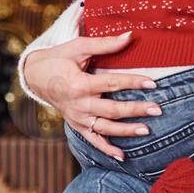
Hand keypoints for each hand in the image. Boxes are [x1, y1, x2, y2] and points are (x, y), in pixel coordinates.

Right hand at [22, 33, 160, 160]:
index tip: (153, 83)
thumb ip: (105, 44)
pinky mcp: (76, 125)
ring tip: (147, 130)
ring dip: (126, 131)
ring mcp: (77, 118)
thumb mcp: (79, 47)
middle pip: (112, 109)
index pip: (111, 84)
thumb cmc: (59, 58)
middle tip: (157, 109)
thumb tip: (130, 36)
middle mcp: (78, 104)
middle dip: (136, 110)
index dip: (133, 82)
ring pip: (105, 127)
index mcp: (79, 84)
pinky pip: (92, 140)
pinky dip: (106, 149)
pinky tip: (122, 156)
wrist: (35, 76)